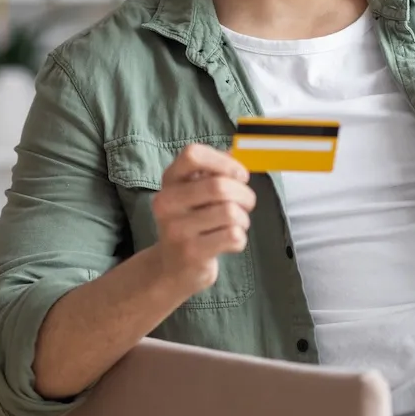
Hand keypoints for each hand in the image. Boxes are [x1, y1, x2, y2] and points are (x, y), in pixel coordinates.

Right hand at [151, 143, 254, 297]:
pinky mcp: (190, 253)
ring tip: (236, 224)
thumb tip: (244, 148)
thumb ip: (218, 169)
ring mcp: (176, 229)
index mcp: (170, 180)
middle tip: (247, 203)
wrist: (172, 267)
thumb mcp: (197, 191)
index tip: (239, 175)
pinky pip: (233, 236)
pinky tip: (229, 242)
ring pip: (230, 213)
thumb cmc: (193, 221)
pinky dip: (240, 238)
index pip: (193, 155)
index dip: (224, 162)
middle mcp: (167, 202)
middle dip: (245, 195)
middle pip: (219, 186)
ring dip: (244, 219)